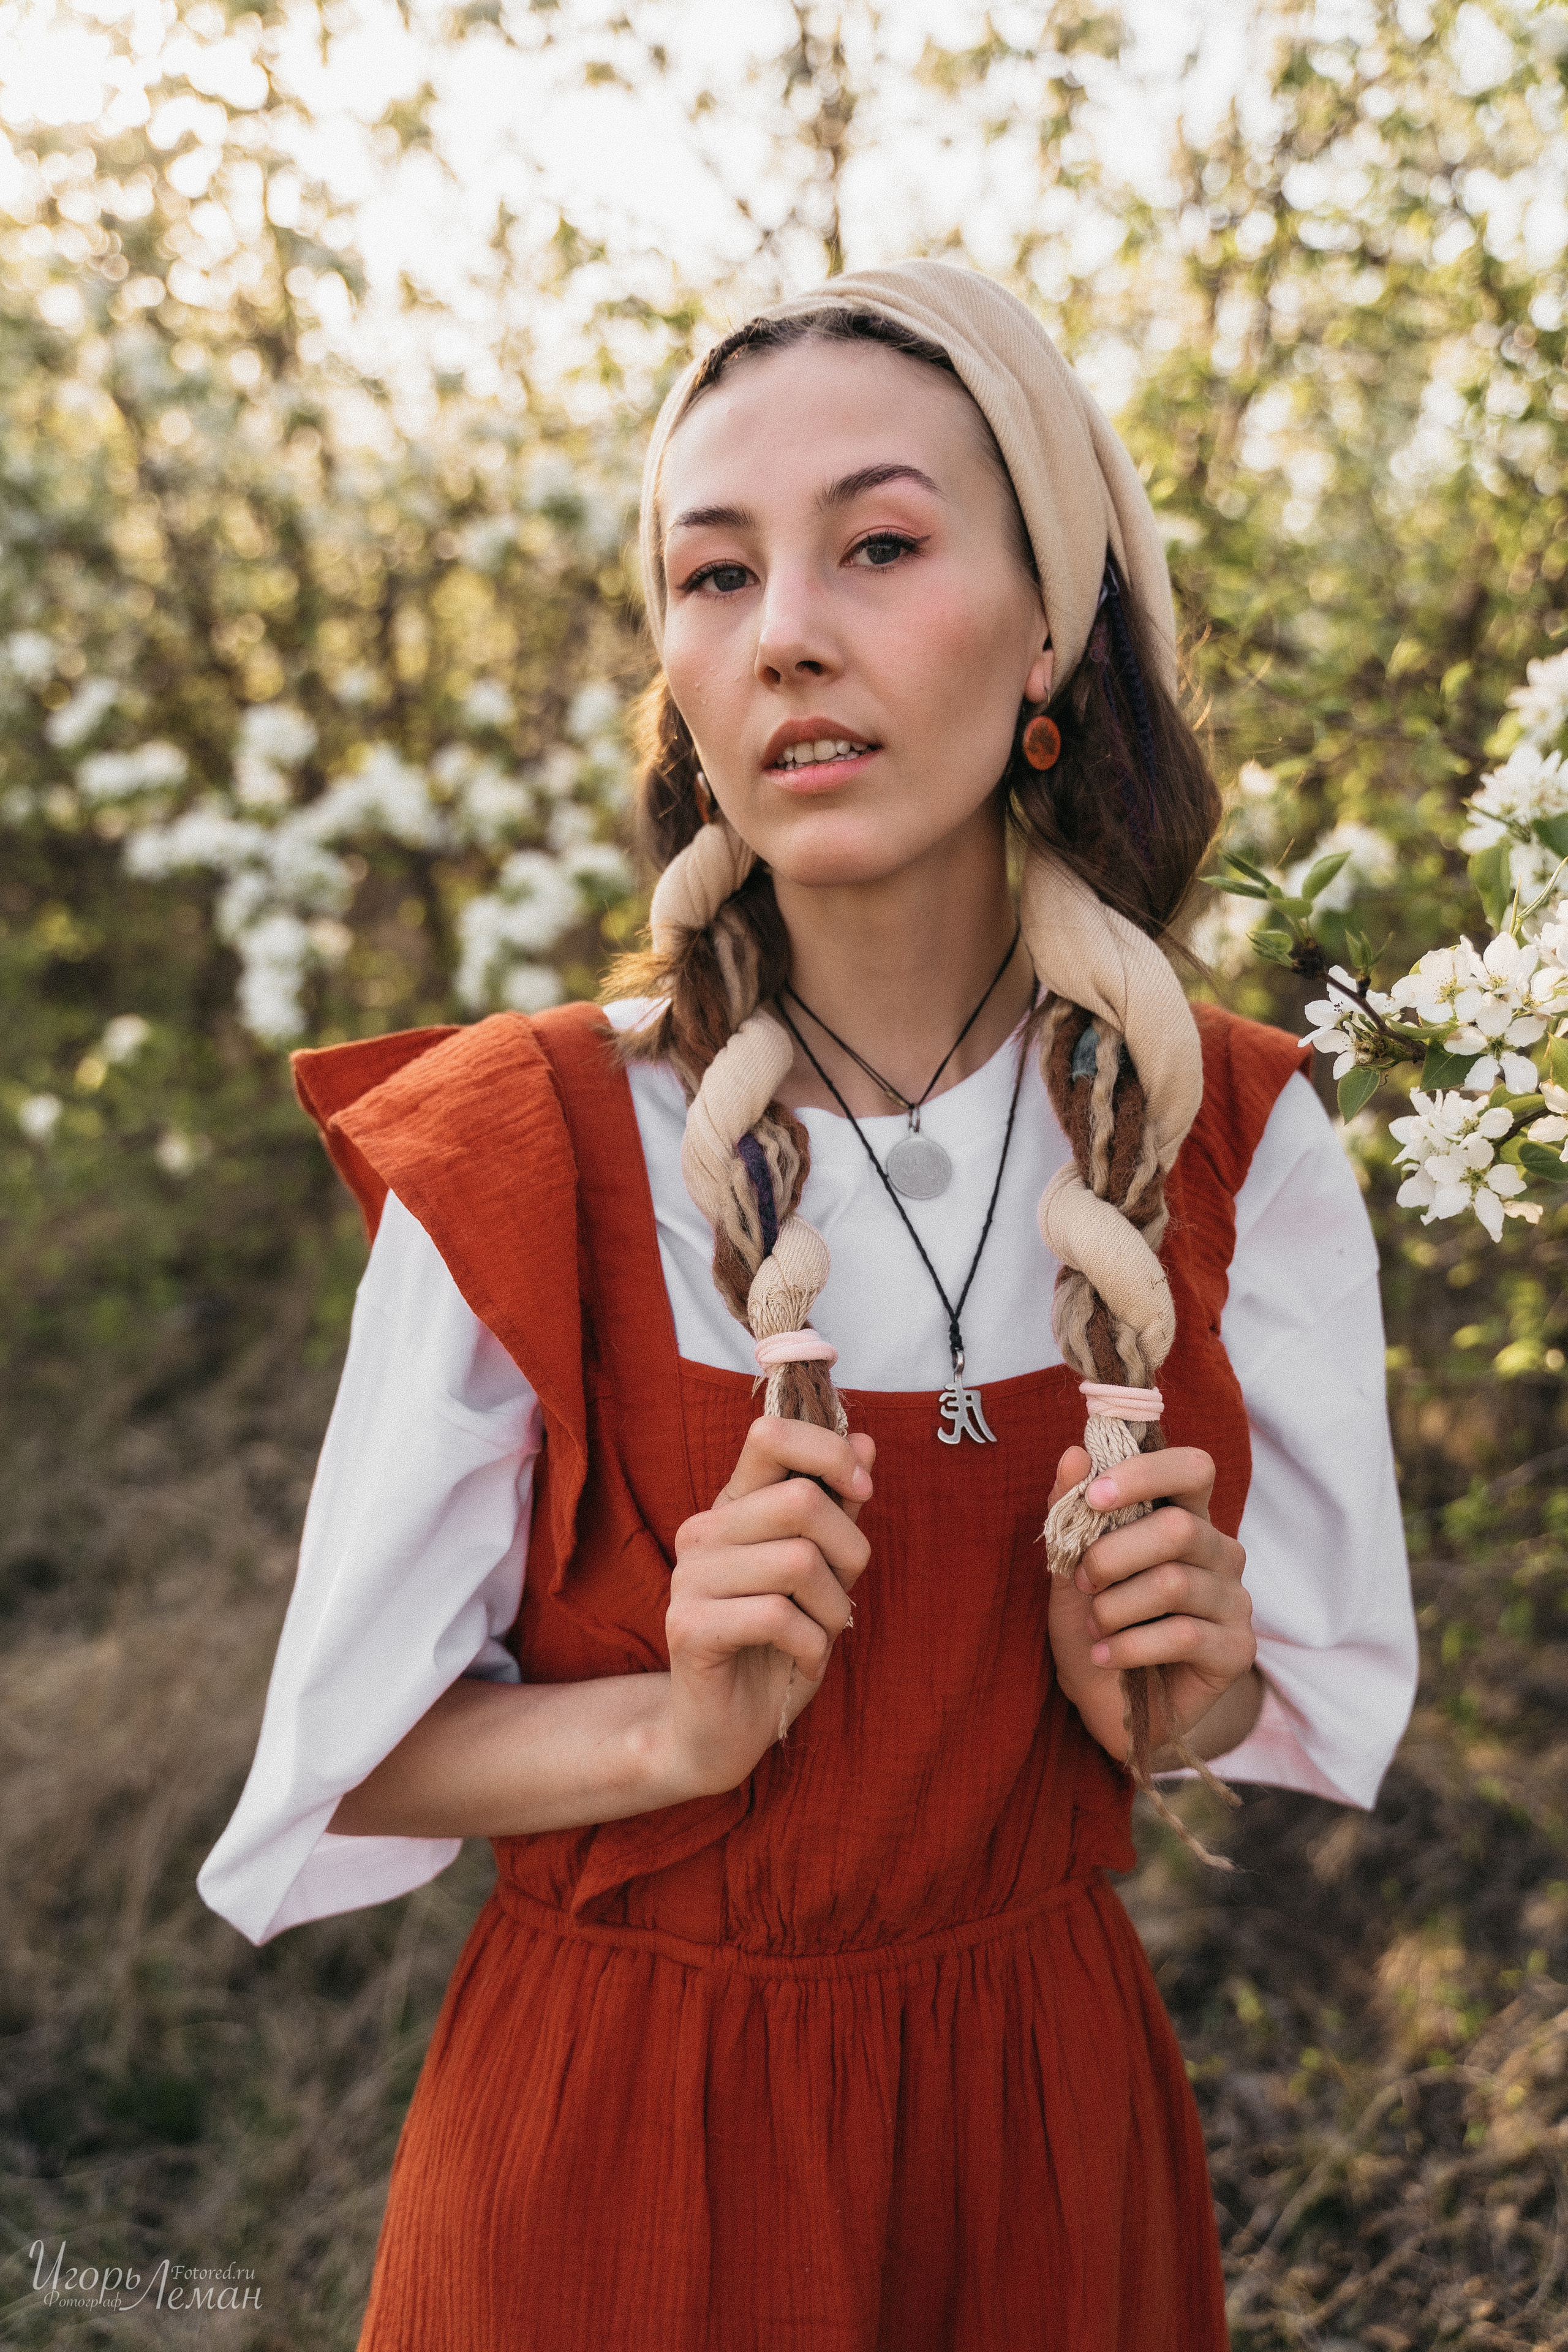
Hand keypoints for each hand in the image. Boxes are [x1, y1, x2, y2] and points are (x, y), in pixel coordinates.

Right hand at [663, 1415, 876, 1797]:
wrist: (720, 1730)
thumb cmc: (777, 1645)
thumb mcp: (821, 1573)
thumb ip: (837, 1508)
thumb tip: (867, 1441)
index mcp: (733, 1507)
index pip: (770, 1434)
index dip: (829, 1452)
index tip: (862, 1490)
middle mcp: (704, 1531)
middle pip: (802, 1500)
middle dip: (848, 1552)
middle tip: (841, 1597)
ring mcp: (689, 1577)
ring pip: (797, 1561)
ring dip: (831, 1610)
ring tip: (818, 1637)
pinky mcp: (687, 1626)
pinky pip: (776, 1617)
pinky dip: (811, 1646)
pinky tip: (802, 1663)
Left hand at [1045, 1443, 1255, 1765]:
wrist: (1106, 1699)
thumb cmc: (1093, 1621)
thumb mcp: (1067, 1565)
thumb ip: (1070, 1511)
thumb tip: (1074, 1454)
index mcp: (1185, 1517)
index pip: (1193, 1468)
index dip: (1146, 1473)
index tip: (1094, 1497)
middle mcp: (1220, 1552)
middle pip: (1178, 1528)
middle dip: (1112, 1555)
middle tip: (1083, 1583)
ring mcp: (1235, 1601)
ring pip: (1174, 1584)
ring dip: (1116, 1607)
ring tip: (1096, 1627)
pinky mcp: (1237, 1649)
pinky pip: (1183, 1635)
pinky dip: (1129, 1646)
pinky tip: (1106, 1656)